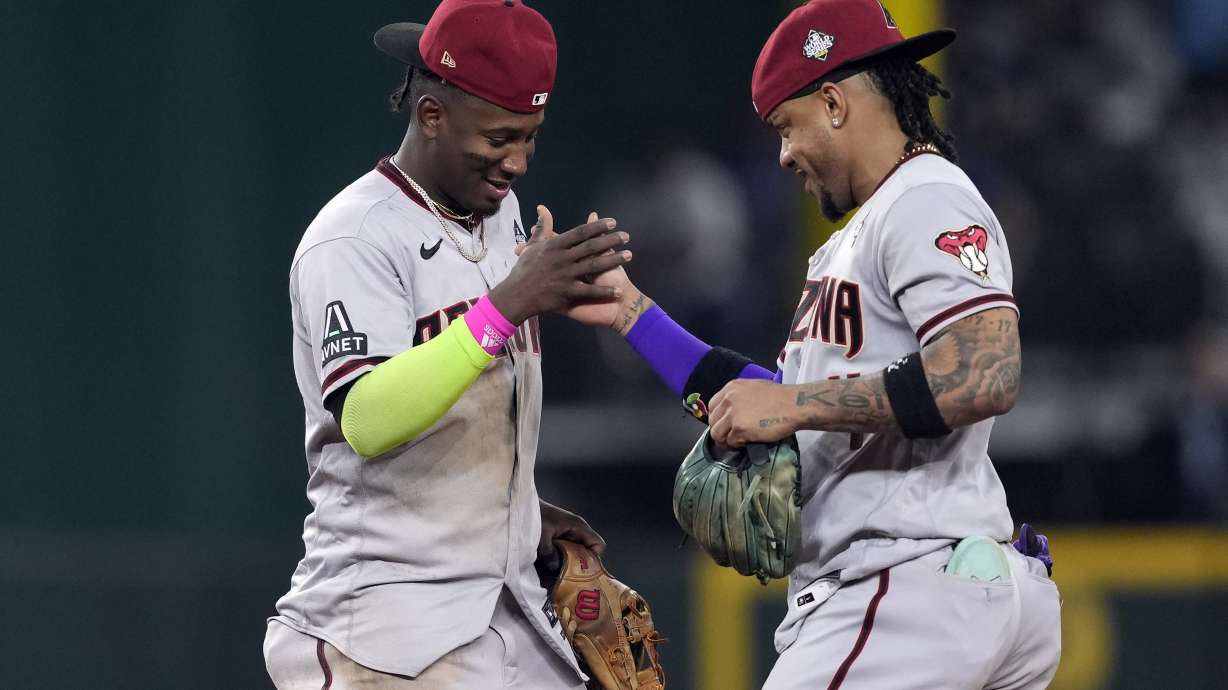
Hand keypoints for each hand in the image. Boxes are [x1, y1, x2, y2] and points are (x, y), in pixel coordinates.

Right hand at [490, 205, 631, 324]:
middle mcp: (562, 259)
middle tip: (627, 236)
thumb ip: (542, 228)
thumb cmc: (525, 270)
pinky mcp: (567, 293)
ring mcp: (565, 276)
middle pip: (591, 246)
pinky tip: (619, 290)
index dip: (597, 227)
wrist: (516, 296)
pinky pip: (590, 292)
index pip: (580, 233)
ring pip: (594, 266)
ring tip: (629, 255)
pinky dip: (604, 291)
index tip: (613, 222)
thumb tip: (542, 208)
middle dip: (610, 240)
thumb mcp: (533, 247)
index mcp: (555, 246)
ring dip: (613, 260)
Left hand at [537, 500, 605, 572]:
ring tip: (561, 567)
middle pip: (589, 549)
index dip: (593, 558)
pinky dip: (565, 554)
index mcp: (578, 526)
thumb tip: (556, 568)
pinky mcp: (563, 532)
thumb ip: (549, 553)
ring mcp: (571, 529)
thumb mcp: (541, 537)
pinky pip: (570, 546)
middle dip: (581, 562)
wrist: (525, 504)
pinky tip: (555, 559)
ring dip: (572, 558)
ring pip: (579, 548)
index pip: (598, 544)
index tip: (582, 569)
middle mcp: (578, 528)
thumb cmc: (536, 515)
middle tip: (570, 572)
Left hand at [708, 379, 797, 447]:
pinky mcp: (739, 429)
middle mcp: (728, 399)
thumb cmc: (780, 397)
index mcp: (730, 388)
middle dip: (721, 431)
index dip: (718, 418)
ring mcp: (732, 414)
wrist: (794, 404)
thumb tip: (731, 412)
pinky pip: (731, 442)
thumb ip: (739, 397)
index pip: (712, 406)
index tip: (725, 425)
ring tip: (738, 442)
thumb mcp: (753, 388)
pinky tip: (747, 442)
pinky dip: (738, 445)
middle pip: (713, 422)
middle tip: (731, 437)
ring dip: (726, 440)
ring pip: (717, 434)